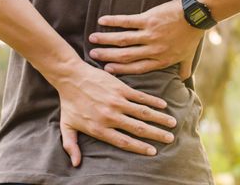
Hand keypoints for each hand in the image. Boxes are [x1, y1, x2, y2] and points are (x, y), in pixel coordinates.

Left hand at [44, 58, 177, 166]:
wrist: (70, 76)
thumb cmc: (68, 102)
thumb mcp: (67, 126)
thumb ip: (71, 146)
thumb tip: (76, 164)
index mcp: (99, 128)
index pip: (124, 142)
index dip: (140, 148)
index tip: (153, 151)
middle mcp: (111, 117)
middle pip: (139, 129)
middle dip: (157, 135)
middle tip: (170, 139)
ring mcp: (117, 102)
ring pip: (144, 113)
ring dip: (160, 118)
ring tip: (172, 123)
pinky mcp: (120, 88)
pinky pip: (141, 97)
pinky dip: (153, 101)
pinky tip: (163, 105)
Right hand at [88, 0, 204, 80]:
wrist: (196, 15)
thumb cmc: (192, 36)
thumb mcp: (188, 56)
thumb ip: (184, 70)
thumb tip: (183, 81)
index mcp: (161, 60)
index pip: (136, 68)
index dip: (120, 69)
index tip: (107, 69)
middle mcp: (153, 50)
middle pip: (125, 56)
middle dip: (107, 56)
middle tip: (93, 55)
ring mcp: (150, 34)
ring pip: (123, 40)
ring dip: (106, 40)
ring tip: (93, 39)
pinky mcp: (148, 19)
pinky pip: (127, 21)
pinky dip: (114, 21)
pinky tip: (102, 21)